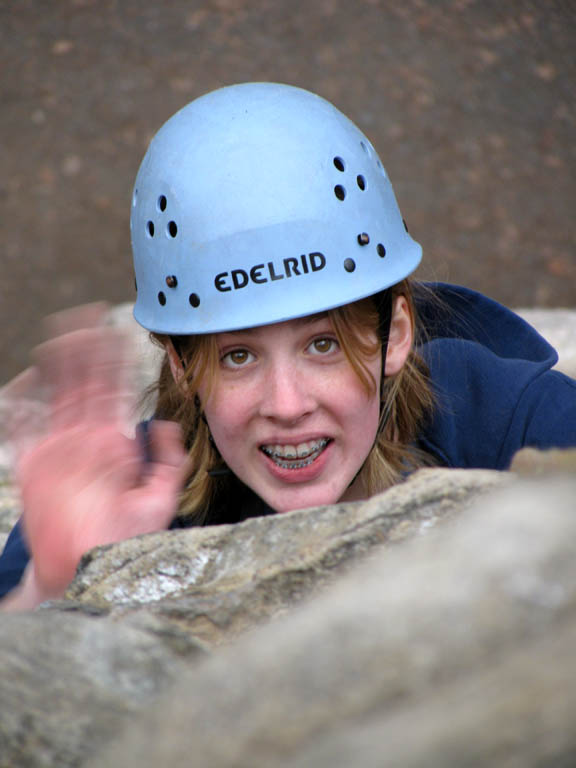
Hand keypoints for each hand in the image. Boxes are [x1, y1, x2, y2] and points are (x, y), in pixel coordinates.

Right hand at [3, 304, 187, 598]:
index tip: (119, 331)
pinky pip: (28, 428)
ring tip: (62, 335)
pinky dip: (24, 404)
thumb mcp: (157, 499)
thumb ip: (167, 463)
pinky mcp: (37, 465)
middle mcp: (86, 439)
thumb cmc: (123, 538)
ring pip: (59, 395)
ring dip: (60, 365)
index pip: (114, 391)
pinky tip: (29, 378)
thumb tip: (165, 424)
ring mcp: (60, 448)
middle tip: (87, 317)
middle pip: (86, 383)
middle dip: (87, 350)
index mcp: (113, 442)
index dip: (116, 361)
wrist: (88, 568)